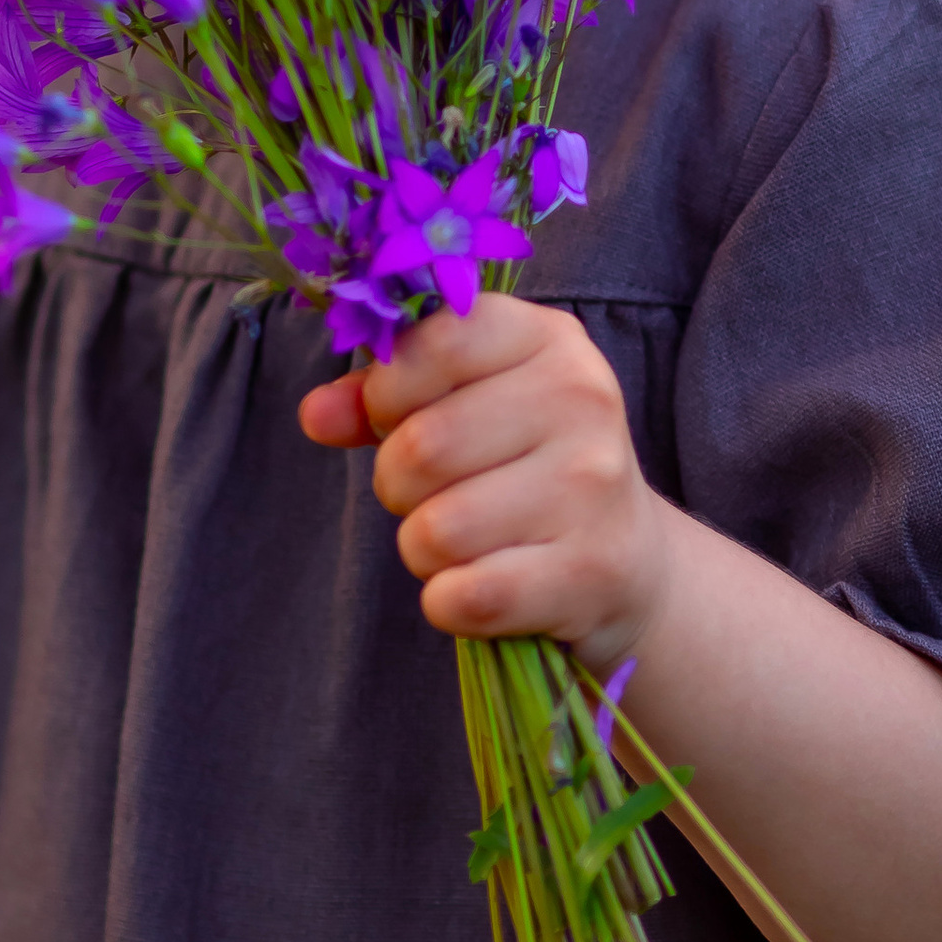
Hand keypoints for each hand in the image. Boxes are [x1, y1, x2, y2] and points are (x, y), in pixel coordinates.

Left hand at [299, 293, 673, 658]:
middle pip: (421, 448)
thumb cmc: (524, 466)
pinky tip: (480, 588)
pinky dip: (447, 603)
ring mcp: (593, 487)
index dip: (389, 391)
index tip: (399, 416)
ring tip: (464, 542)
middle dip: (397, 484)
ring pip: (435, 531)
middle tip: (433, 494)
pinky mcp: (590, 572)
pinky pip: (463, 597)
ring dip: (423, 550)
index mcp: (549, 339)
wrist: (626, 562)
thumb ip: (382, 397)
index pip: (434, 341)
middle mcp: (582, 400)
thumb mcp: (466, 403)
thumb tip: (316, 414)